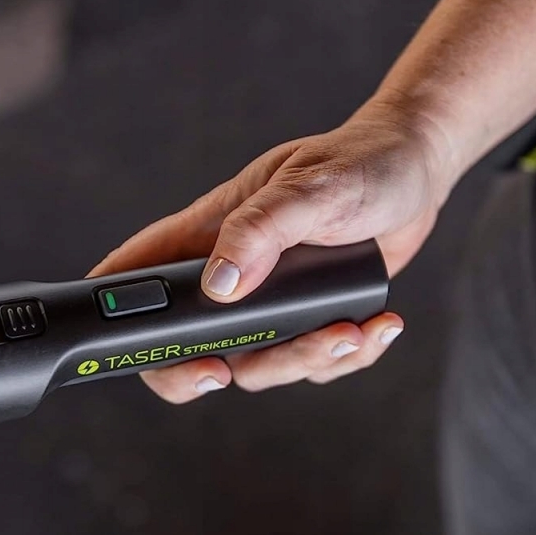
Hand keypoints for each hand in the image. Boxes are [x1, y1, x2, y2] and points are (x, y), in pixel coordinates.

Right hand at [89, 96, 459, 402]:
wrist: (417, 171)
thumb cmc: (359, 160)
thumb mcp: (308, 186)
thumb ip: (261, 230)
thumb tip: (220, 285)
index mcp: (209, 233)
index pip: (139, 276)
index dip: (118, 314)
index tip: (128, 347)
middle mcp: (232, 274)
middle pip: (184, 344)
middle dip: (199, 372)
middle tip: (224, 374)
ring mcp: (270, 303)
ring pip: (256, 365)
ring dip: (301, 363)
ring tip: (346, 334)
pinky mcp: (310, 319)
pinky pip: (312, 363)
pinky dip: (347, 356)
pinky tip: (376, 327)